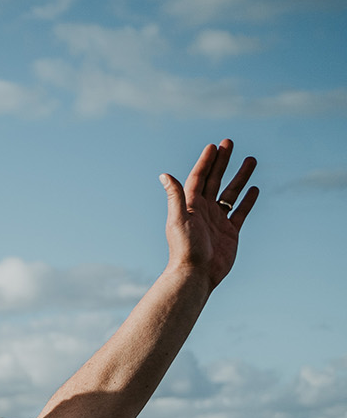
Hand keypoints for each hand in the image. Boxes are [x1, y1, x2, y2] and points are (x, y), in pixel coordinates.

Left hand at [162, 140, 257, 291]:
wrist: (196, 275)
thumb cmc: (185, 249)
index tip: (214, 146)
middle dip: (222, 162)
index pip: (198, 178)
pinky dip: (247, 200)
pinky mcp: (230, 232)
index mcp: (190, 206)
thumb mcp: (179, 219)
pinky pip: (240, 212)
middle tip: (230, 142)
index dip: (206, 162)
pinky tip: (254, 188)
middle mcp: (203, 211)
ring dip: (240, 177)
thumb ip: (175, 196)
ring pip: (231, 193)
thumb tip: (164, 175)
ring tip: (251, 160)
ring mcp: (217, 221)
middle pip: (215, 180)